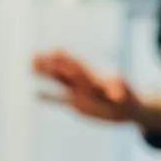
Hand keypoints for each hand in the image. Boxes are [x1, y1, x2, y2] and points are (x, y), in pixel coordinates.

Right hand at [32, 49, 146, 125]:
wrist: (128, 108)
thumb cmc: (130, 99)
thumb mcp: (127, 95)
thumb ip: (120, 92)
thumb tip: (118, 94)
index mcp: (95, 79)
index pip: (78, 68)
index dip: (67, 61)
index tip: (54, 51)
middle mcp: (84, 83)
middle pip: (64, 71)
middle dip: (51, 65)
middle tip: (33, 56)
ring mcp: (78, 92)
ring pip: (59, 81)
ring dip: (46, 74)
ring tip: (31, 64)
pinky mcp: (76, 104)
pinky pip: (59, 100)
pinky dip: (49, 97)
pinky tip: (35, 94)